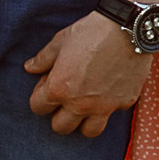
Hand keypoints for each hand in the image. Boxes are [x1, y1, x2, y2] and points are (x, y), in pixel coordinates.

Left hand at [24, 9, 150, 136]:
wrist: (128, 28)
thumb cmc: (91, 32)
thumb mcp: (60, 41)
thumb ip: (42, 59)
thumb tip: (29, 68)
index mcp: (59, 89)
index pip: (38, 108)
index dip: (40, 95)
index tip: (48, 84)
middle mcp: (80, 104)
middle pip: (60, 127)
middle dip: (58, 114)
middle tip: (65, 98)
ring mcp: (104, 106)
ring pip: (88, 131)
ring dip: (84, 121)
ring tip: (85, 105)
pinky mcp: (124, 102)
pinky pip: (113, 113)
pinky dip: (109, 105)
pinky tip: (109, 89)